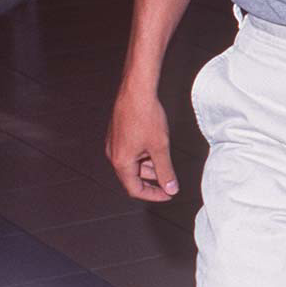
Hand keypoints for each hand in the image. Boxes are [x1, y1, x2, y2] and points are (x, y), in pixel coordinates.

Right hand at [106, 87, 179, 201]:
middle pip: (133, 178)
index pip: (135, 190)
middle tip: (170, 181)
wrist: (136, 91)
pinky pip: (130, 152)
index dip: (154, 195)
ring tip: (165, 160)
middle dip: (153, 180)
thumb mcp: (160, 148)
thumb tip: (171, 188)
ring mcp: (114, 144)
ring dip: (149, 167)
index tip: (168, 194)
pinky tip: (157, 147)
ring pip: (133, 164)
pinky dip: (144, 155)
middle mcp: (114, 155)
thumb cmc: (146, 117)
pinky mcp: (117, 135)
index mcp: (121, 162)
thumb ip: (166, 171)